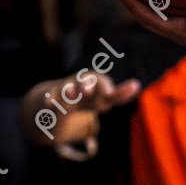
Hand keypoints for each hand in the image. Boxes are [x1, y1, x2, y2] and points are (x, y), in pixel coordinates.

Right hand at [21, 71, 140, 146]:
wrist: (60, 96)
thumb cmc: (89, 97)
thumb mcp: (104, 97)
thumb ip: (120, 94)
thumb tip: (137, 84)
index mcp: (94, 83)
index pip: (101, 81)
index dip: (104, 86)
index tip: (109, 93)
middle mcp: (79, 84)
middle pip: (83, 81)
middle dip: (85, 84)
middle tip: (87, 91)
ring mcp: (65, 90)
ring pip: (67, 88)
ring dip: (69, 90)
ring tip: (71, 94)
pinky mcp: (53, 97)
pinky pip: (50, 97)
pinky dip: (49, 99)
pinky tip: (49, 103)